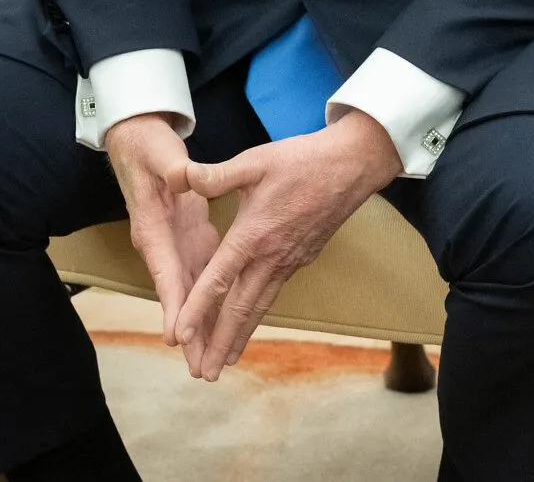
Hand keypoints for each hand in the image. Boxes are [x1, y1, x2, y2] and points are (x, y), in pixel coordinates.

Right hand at [104, 113, 217, 359]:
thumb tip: (180, 176)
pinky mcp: (189, 238)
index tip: (177, 335)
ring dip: (201, 324)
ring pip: (191, 290)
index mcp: (153, 226)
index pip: (165, 269)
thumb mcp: (160, 153)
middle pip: (177, 293)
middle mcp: (161, 243)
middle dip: (188, 330)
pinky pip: (202, 274)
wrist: (139, 141)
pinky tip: (227, 322)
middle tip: (199, 368)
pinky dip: (212, 299)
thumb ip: (172, 167)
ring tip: (211, 360)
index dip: (173, 302)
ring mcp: (174, 244)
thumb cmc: (148, 148)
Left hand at [171, 110, 401, 379]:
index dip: (197, 309)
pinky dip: (258, 314)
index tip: (180, 336)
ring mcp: (290, 260)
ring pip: (260, 306)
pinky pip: (274, 292)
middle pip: (241, 308)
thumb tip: (179, 177)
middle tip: (205, 374)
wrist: (354, 165)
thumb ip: (215, 175)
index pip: (219, 279)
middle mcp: (271, 256)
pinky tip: (251, 320)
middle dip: (221, 343)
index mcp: (254, 234)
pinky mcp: (303, 257)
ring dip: (241, 336)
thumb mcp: (255, 161)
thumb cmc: (303, 160)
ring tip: (226, 362)